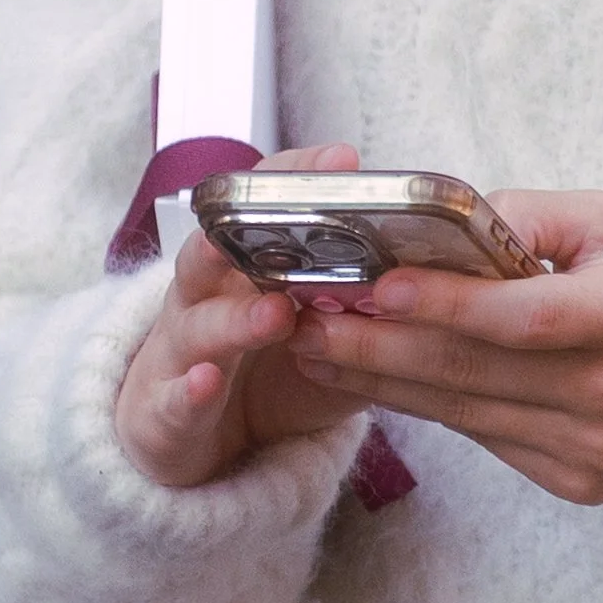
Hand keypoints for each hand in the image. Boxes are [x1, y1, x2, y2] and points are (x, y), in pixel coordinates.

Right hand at [115, 146, 368, 492]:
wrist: (195, 443)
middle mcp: (202, 299)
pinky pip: (174, 400)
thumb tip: (438, 291)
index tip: (342, 158)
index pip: (259, 207)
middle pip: (213, 252)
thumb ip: (367, 316)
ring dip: (236, 317)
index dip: (293, 177)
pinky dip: (190, 392)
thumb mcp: (323, 342)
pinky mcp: (165, 414)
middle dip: (244, 231)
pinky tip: (207, 382)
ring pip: (199, 324)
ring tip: (277, 312)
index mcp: (240, 268)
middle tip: (289, 216)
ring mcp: (179, 354)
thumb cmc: (263, 375)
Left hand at [289, 191, 602, 507]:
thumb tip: (442, 224)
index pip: (526, 316)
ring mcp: (600, 448)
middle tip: (308, 320)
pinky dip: (424, 410)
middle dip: (381, 346)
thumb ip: (531, 217)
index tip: (376, 287)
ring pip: (467, 413)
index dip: (448, 305)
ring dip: (383, 382)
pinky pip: (485, 440)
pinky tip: (375, 383)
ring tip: (318, 349)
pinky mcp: (580, 484)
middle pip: (478, 372)